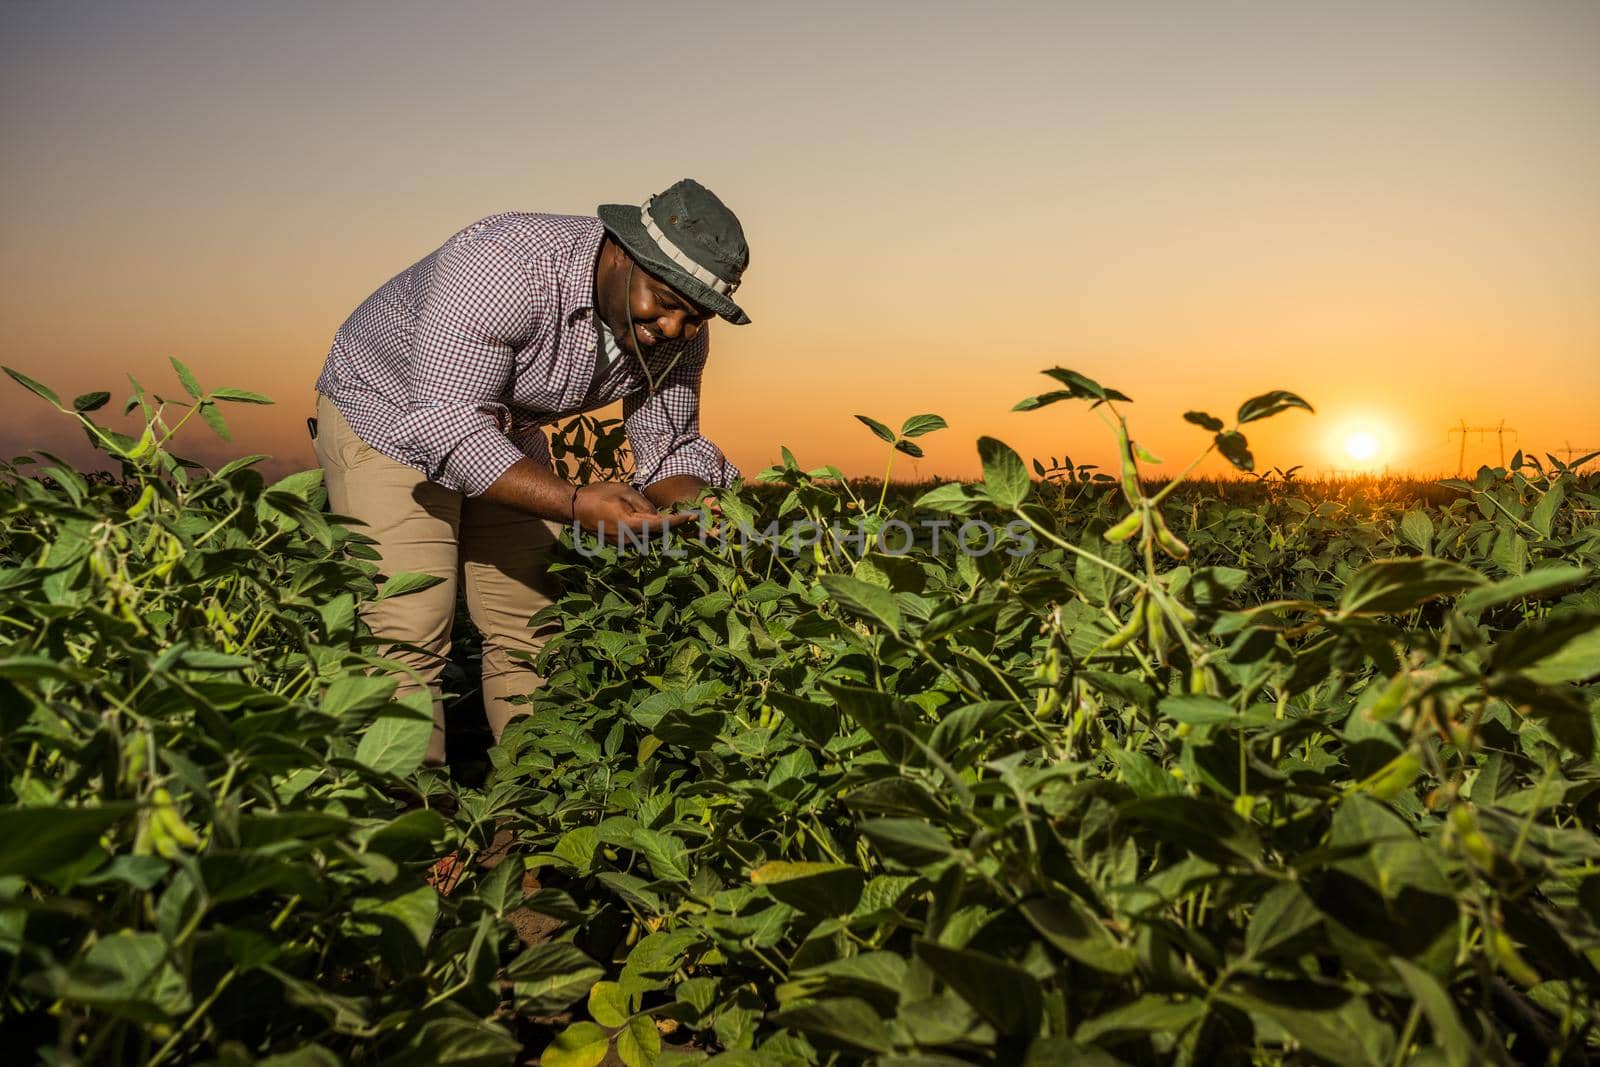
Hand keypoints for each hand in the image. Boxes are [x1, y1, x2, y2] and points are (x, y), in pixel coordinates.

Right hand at [574, 482, 695, 538]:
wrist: (575, 507)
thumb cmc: (599, 494)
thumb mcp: (624, 492)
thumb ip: (644, 504)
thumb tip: (657, 515)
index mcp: (631, 525)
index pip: (661, 524)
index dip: (678, 521)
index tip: (694, 517)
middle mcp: (629, 539)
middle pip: (657, 534)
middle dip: (673, 526)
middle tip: (690, 518)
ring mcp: (624, 544)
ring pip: (649, 536)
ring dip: (661, 529)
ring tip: (676, 520)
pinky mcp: (619, 544)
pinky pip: (639, 537)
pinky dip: (648, 530)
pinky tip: (654, 522)